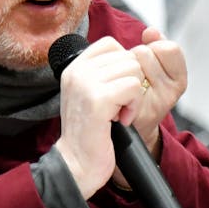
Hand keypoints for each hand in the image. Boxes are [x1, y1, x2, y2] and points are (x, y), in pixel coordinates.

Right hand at [53, 36, 146, 197]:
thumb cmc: (89, 133)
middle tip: (119, 106)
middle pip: (127, 56)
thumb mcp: (89, 95)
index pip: (110, 44)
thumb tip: (131, 56)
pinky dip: (134, 106)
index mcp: (74, 68)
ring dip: (134, 95)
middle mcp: (77, 71)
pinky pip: (133, 87)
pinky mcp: (98, 100)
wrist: (77, 164)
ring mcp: (85, 84)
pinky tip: (121, 120)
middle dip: (131, 82)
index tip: (115, 91)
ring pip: (133, 70)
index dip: (123, 65)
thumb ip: (103, 73)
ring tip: (119, 113)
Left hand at [125, 27, 187, 158]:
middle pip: (148, 53)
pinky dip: (118, 81)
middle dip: (135, 57)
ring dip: (124, 67)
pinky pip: (125, 81)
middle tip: (132, 74)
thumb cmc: (139, 88)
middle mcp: (172, 92)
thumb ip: (156, 43)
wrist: (127, 124)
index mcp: (179, 78)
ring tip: (124, 82)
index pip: (168, 48)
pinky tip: (118, 90)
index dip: (153, 47)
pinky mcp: (138, 111)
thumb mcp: (155, 62)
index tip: (146, 59)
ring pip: (134, 63)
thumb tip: (151, 31)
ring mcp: (156, 103)